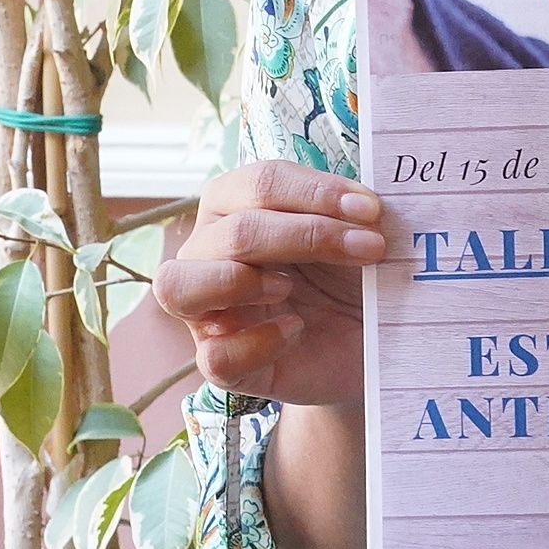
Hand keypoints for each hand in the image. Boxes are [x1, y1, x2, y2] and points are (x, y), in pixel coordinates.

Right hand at [153, 161, 385, 408]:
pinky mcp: (224, 365)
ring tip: (290, 287)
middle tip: (370, 247)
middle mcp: (207, 253)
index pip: (260, 183)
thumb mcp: (355, 235)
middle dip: (308, 235)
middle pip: (234, 232)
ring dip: (241, 281)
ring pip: (178, 286)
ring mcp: (206, 311)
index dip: (316, 192)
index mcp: (234, 206)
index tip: (370, 209)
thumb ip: (353, 211)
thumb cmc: (349, 277)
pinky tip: (296, 329)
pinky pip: (214, 355)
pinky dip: (257, 342)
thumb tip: (368, 203)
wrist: (367, 345)